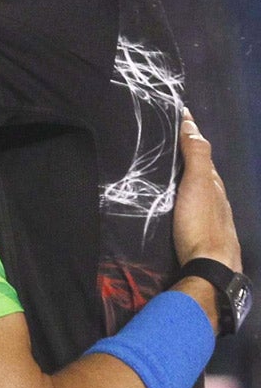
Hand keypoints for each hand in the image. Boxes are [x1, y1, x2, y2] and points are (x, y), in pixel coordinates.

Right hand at [173, 110, 241, 271]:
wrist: (210, 269)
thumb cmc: (201, 223)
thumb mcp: (198, 184)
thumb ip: (196, 155)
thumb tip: (191, 123)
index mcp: (216, 185)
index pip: (203, 154)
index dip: (192, 136)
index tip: (180, 117)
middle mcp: (218, 201)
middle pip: (204, 174)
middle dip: (189, 159)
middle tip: (169, 146)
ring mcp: (214, 221)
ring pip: (200, 194)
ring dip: (187, 182)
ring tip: (168, 176)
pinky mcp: (203, 238)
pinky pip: (194, 210)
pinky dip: (186, 201)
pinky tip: (177, 208)